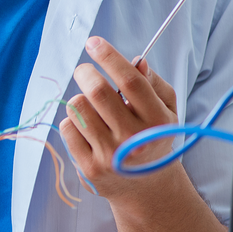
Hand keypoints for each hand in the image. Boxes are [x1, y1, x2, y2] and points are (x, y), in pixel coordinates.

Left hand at [59, 36, 178, 201]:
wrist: (146, 188)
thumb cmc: (152, 137)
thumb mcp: (165, 111)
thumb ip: (153, 83)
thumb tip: (136, 61)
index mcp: (157, 121)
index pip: (131, 81)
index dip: (109, 57)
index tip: (93, 42)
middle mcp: (134, 139)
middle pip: (98, 91)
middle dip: (85, 73)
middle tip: (85, 71)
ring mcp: (110, 155)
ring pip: (77, 107)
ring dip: (80, 99)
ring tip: (91, 108)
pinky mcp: (89, 168)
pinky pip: (67, 128)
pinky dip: (73, 121)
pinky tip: (87, 129)